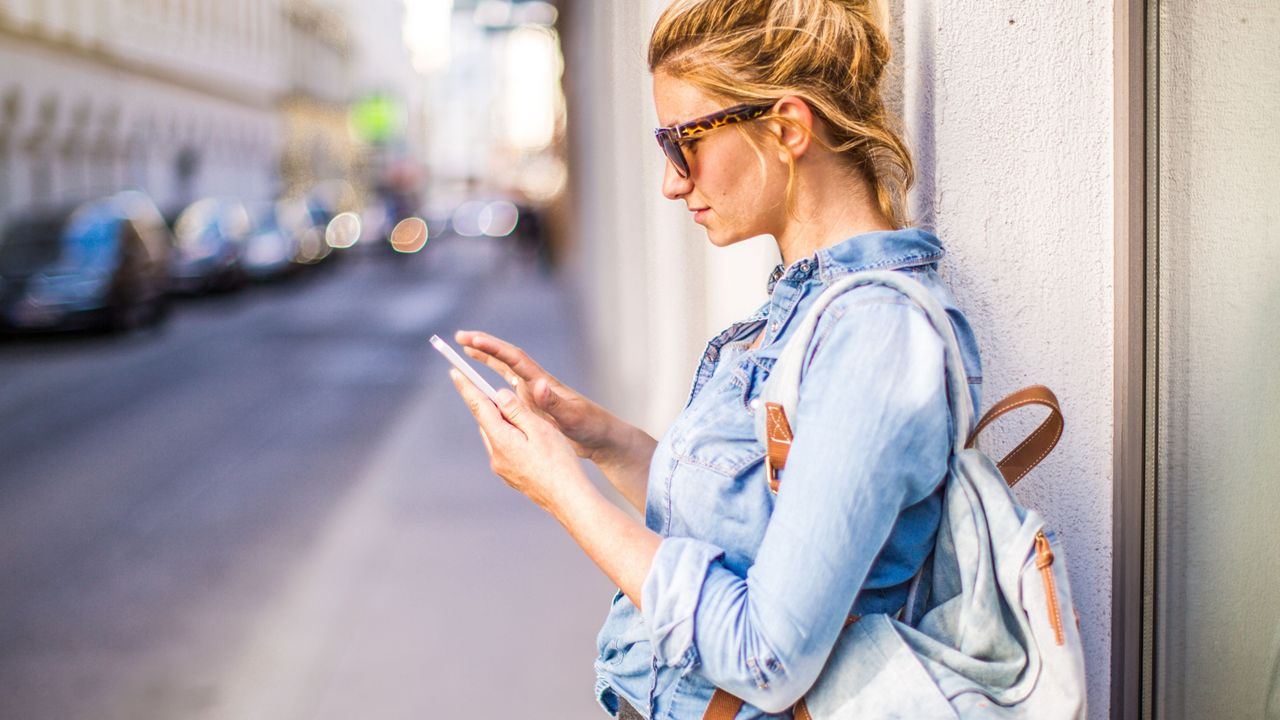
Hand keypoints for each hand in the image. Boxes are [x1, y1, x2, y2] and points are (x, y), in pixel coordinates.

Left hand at [448, 368, 588, 514]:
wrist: (568, 499)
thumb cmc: (558, 462)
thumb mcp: (540, 429)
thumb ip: (517, 410)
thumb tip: (499, 395)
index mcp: (501, 440)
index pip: (479, 407)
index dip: (467, 387)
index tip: (455, 372)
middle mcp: (496, 456)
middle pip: (488, 422)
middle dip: (493, 406)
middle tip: (506, 395)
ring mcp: (502, 468)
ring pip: (497, 437)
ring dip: (504, 424)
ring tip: (527, 420)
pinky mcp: (510, 476)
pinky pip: (505, 450)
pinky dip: (512, 439)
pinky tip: (530, 441)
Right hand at [453, 330, 616, 463]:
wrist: (601, 437)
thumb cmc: (590, 426)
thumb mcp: (572, 417)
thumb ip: (554, 403)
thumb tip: (538, 385)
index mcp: (542, 382)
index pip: (514, 359)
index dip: (492, 348)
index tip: (472, 340)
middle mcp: (536, 383)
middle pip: (506, 358)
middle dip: (484, 346)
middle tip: (460, 337)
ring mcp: (534, 393)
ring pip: (505, 370)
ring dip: (487, 358)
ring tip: (466, 349)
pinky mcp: (534, 404)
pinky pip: (509, 388)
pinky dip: (494, 381)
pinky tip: (485, 385)